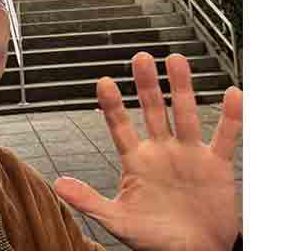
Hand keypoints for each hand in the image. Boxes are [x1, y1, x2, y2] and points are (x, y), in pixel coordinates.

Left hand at [53, 52, 241, 250]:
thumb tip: (58, 185)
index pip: (121, 126)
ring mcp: (189, 154)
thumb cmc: (156, 239)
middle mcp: (162, 151)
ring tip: (176, 60)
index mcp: (136, 162)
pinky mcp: (216, 164)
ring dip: (181, 87)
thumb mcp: (119, 221)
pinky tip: (232, 95)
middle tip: (141, 57)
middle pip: (153, 109)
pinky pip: (226, 136)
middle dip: (147, 84)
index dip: (113, 105)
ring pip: (186, 113)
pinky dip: (232, 117)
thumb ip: (89, 201)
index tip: (104, 82)